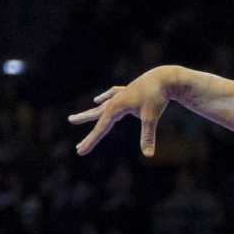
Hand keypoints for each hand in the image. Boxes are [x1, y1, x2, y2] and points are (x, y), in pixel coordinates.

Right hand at [72, 66, 187, 158]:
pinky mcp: (128, 91)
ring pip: (102, 106)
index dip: (90, 141)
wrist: (164, 78)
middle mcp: (114, 101)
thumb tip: (148, 155)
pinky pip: (112, 95)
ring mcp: (120, 95)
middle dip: (83, 122)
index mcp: (115, 108)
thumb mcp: (150, 118)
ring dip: (90, 113)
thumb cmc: (156, 97)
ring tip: (75, 119)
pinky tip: (98, 100)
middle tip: (69, 125)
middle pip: (96, 115)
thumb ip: (147, 137)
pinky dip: (105, 97)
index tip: (79, 151)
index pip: (100, 129)